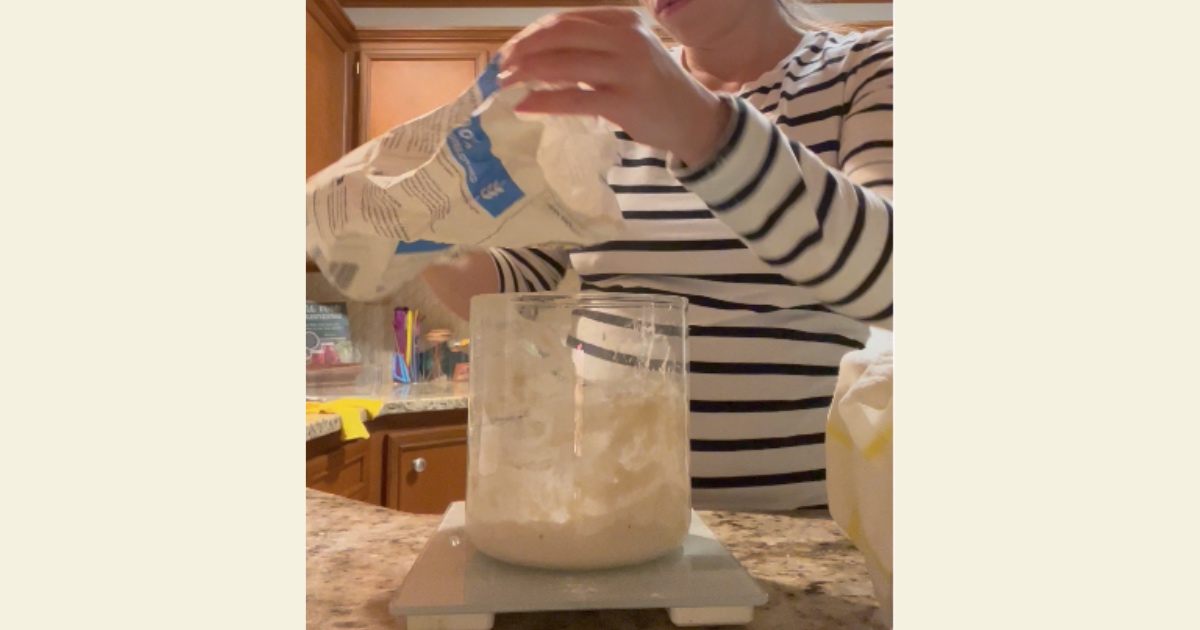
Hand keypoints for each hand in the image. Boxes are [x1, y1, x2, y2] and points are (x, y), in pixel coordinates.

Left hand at [498, 8, 730, 166]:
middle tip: (500, 68)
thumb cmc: (654, 87)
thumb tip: (535, 54)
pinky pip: (573, 98)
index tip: (510, 51)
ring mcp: (627, 70)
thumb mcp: (629, 53)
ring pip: (562, 64)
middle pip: (560, 35)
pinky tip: (524, 106)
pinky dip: (542, 100)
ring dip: (526, 74)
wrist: (695, 119)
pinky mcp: (625, 103)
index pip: (566, 20)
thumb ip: (592, 47)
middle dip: (522, 50)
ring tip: (505, 85)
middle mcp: (627, 39)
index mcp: (624, 21)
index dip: (530, 34)